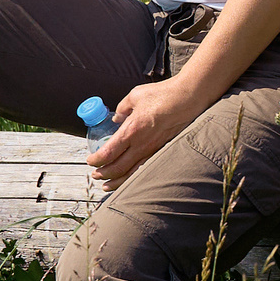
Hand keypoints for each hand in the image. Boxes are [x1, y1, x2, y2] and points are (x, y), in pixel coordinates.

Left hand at [87, 76, 205, 187]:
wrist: (189, 98)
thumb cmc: (163, 95)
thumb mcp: (135, 96)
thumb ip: (122, 108)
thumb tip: (117, 117)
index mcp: (131, 130)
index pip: (108, 153)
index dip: (96, 160)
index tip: (90, 160)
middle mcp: (142, 144)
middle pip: (118, 168)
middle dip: (103, 174)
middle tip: (96, 174)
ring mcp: (154, 149)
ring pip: (132, 173)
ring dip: (117, 181)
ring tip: (107, 185)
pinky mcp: (163, 150)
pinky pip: (145, 169)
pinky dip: (134, 177)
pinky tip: (129, 179)